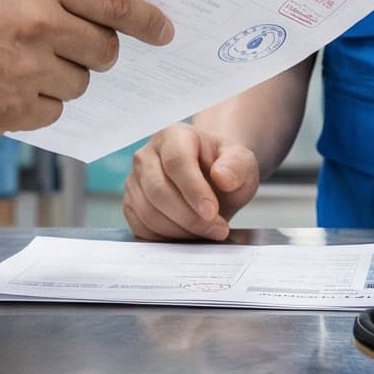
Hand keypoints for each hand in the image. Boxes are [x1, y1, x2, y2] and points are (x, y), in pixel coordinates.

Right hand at [0, 0, 172, 133]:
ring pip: (81, 84)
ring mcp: (25, 71)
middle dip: (99, 51)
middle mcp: (38, 25)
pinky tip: (4, 86)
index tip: (166, 30)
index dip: (149, 19)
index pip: (117, 2)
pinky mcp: (11, 111)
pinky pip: (55, 111)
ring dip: (63, 76)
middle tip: (71, 47)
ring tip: (19, 63)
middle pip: (106, 49)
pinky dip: (39, 103)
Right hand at [124, 123, 260, 241]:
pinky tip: (188, 234)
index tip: (212, 212)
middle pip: (158, 191)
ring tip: (207, 231)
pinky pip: (141, 227)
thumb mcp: (242, 162)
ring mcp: (134, 180)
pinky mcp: (130, 204)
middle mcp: (146, 155)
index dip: (193, 190)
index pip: (176, 162)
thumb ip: (237, 166)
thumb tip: (222, 177)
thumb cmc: (223, 168)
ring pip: (148, 212)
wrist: (210, 178)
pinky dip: (166, 238)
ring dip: (180, 230)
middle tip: (217, 229)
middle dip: (190, 217)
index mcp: (174, 136)